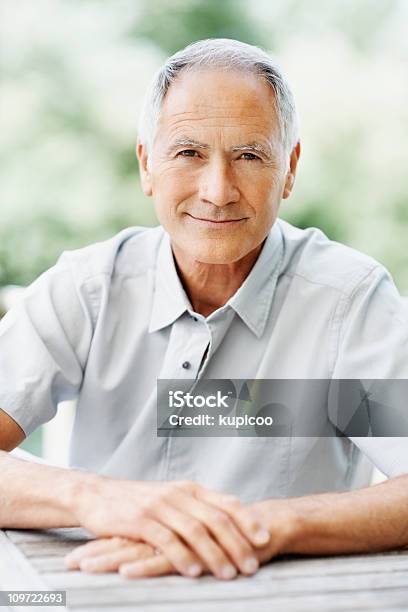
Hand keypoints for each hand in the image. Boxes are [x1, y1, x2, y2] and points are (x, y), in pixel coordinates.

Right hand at [73, 476, 270, 579]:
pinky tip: (194, 573)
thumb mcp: (171, 497)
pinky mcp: (140, 520)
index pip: (227, 502)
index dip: (248, 520)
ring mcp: (159, 506)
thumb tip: (230, 520)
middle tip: (252, 566)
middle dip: (237, 544)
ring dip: (215, 555)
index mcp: (190, 488)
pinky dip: (183, 557)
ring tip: (229, 574)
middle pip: (216, 519)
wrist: (97, 494)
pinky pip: (167, 540)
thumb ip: (197, 507)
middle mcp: (179, 494)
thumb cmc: (138, 500)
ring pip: (196, 531)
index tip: (265, 539)